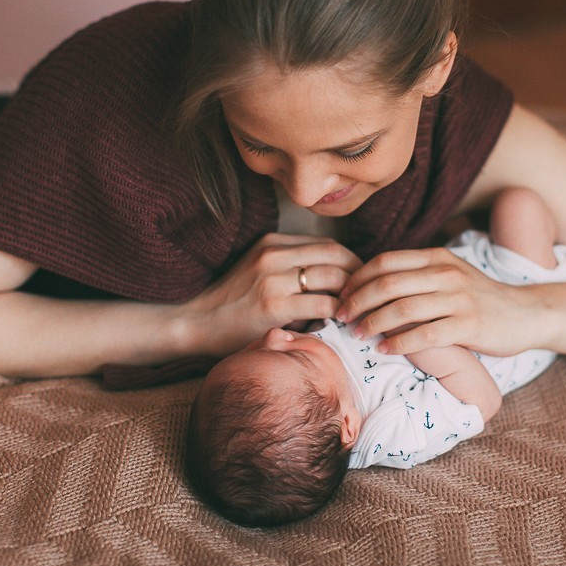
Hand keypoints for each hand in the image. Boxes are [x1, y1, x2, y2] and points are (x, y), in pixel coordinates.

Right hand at [184, 233, 361, 356]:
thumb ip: (291, 268)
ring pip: (333, 278)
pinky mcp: (274, 306)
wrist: (196, 322)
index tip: (362, 278)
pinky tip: (342, 323)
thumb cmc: (231, 303)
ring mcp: (273, 279)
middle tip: (369, 295)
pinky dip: (338, 313)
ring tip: (359, 310)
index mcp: (272, 243)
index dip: (351, 260)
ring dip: (352, 295)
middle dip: (359, 275)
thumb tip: (336, 278)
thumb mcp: (259, 271)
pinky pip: (322, 305)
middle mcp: (274, 255)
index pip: (327, 244)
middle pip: (335, 256)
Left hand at [337, 247, 557, 356]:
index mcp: (437, 257)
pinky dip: (400, 343)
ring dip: (374, 322)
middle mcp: (446, 273)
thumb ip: (416, 276)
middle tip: (341, 317)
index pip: (386, 261)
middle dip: (358, 301)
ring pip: (404, 308)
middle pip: (389, 283)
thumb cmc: (478, 299)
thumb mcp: (448, 276)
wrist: (526, 314)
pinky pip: (426, 335)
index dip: (358, 278)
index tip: (342, 296)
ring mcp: (459, 298)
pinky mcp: (470, 324)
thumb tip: (369, 285)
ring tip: (358, 334)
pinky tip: (385, 350)